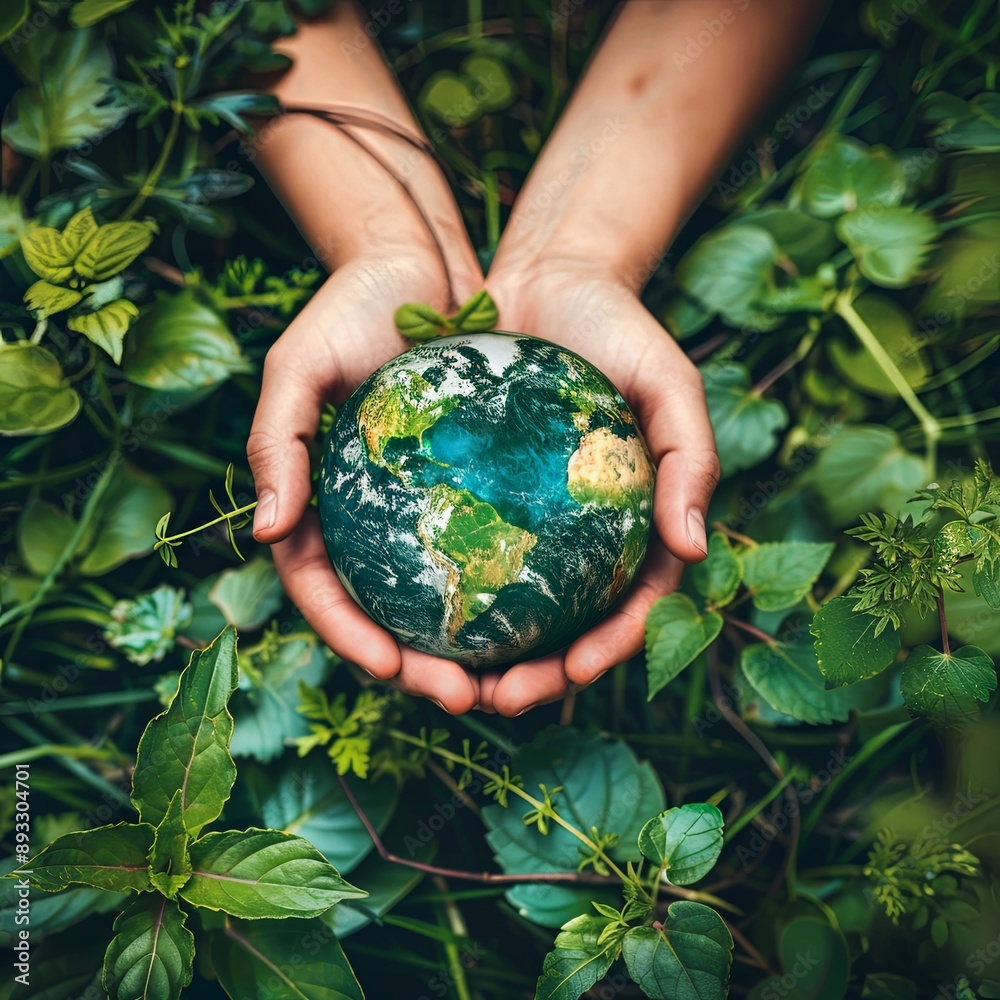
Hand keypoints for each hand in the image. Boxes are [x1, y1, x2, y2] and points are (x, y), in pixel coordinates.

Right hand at [247, 247, 489, 715]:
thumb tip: (267, 533)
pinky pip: (489, 549)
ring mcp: (417, 509)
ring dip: (473, 647)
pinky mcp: (467, 490)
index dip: (352, 640)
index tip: (395, 669)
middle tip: (472, 695)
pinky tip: (549, 611)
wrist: (420, 266)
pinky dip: (508, 587)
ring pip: (442, 599)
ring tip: (521, 674)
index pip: (323, 593)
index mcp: (317, 505)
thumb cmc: (348, 308)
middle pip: (388, 615)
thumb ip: (275, 444)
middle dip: (422, 668)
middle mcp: (366, 519)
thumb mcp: (297, 365)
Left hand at [475, 261, 719, 715]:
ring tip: (437, 674)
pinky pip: (461, 546)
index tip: (563, 675)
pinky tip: (405, 606)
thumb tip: (692, 547)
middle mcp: (585, 534)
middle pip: (563, 627)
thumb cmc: (623, 329)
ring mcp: (533, 519)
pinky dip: (442, 584)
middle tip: (488, 697)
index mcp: (637, 525)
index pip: (629, 608)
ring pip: (508, 604)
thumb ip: (693, 459)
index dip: (602, 654)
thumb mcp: (671, 383)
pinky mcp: (484, 493)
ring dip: (477, 651)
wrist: (553, 279)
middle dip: (531, 677)